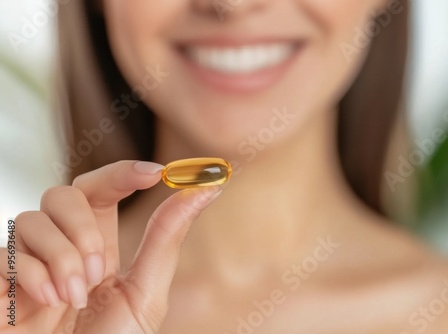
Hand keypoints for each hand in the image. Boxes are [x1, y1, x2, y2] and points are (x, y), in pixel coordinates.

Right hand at [0, 160, 221, 333]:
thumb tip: (207, 188)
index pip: (101, 190)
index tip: (154, 173)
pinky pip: (4, 253)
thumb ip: (167, 238)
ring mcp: (27, 265)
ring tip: (75, 298)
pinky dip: (32, 275)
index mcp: (98, 247)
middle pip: (63, 194)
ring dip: (62, 257)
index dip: (123, 174)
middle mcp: (61, 248)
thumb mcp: (145, 293)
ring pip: (31, 219)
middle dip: (82, 227)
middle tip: (97, 270)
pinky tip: (49, 302)